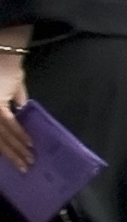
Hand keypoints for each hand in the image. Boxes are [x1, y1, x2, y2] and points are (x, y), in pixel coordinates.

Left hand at [0, 51, 29, 175]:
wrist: (4, 53)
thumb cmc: (6, 68)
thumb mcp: (11, 89)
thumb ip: (14, 102)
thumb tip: (22, 114)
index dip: (4, 148)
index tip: (15, 161)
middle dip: (11, 154)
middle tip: (24, 168)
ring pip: (2, 135)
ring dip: (17, 150)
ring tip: (29, 161)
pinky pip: (9, 124)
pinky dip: (20, 135)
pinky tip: (29, 145)